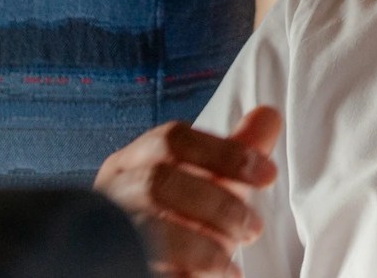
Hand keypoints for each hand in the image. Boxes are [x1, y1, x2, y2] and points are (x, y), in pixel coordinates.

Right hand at [94, 106, 281, 276]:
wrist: (144, 266)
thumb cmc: (178, 220)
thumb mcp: (211, 186)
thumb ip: (236, 153)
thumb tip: (269, 115)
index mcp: (133, 161)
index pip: (174, 139)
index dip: (227, 153)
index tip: (268, 176)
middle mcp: (112, 192)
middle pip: (159, 182)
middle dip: (218, 204)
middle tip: (252, 229)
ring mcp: (107, 231)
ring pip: (149, 230)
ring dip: (203, 246)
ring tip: (230, 263)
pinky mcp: (115, 264)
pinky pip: (147, 266)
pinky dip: (187, 273)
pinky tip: (216, 276)